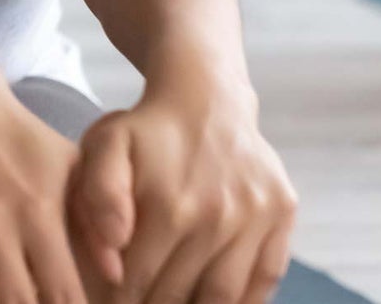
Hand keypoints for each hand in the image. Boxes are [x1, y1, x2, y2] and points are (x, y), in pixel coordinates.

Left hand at [72, 87, 295, 303]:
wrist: (205, 97)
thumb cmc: (146, 130)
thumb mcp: (105, 146)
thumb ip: (98, 196)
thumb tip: (115, 248)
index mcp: (168, 205)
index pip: (135, 280)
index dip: (117, 297)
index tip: (107, 301)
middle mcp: (217, 216)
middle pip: (178, 293)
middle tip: (134, 302)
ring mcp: (255, 217)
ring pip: (223, 295)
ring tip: (168, 302)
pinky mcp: (282, 213)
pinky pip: (266, 277)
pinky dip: (244, 301)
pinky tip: (215, 301)